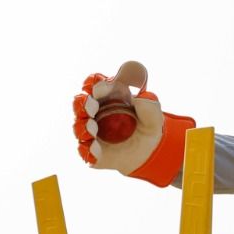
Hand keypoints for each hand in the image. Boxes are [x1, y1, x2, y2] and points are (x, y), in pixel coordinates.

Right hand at [73, 65, 195, 186]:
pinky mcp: (92, 152)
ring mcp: (91, 132)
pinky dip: (88, 150)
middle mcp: (94, 112)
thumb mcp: (154, 115)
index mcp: (107, 95)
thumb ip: (150, 104)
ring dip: (84, 127)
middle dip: (83, 103)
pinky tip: (95, 149)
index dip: (95, 82)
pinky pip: (85, 151)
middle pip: (81, 103)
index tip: (101, 85)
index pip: (95, 84)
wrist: (149, 150)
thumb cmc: (147, 124)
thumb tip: (141, 98)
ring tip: (92, 128)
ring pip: (79, 127)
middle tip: (91, 104)